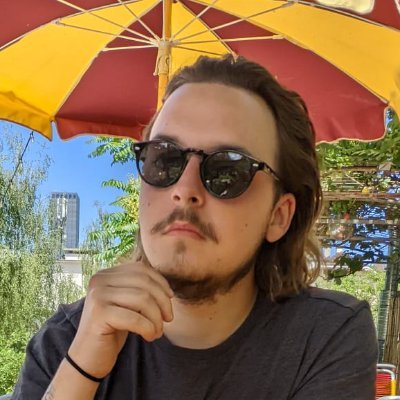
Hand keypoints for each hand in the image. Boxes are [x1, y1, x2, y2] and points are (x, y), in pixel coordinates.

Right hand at [68, 261, 173, 378]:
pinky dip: (149, 328)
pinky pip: (135, 318)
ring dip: (156, 318)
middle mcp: (99, 280)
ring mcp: (98, 296)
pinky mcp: (99, 314)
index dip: (160, 282)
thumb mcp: (126, 304)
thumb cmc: (112, 329)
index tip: (170, 297)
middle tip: (168, 319)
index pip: (140, 269)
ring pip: (143, 299)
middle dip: (162, 301)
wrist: (87, 359)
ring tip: (157, 331)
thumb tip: (167, 287)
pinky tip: (150, 337)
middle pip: (144, 282)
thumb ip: (139, 289)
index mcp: (106, 274)